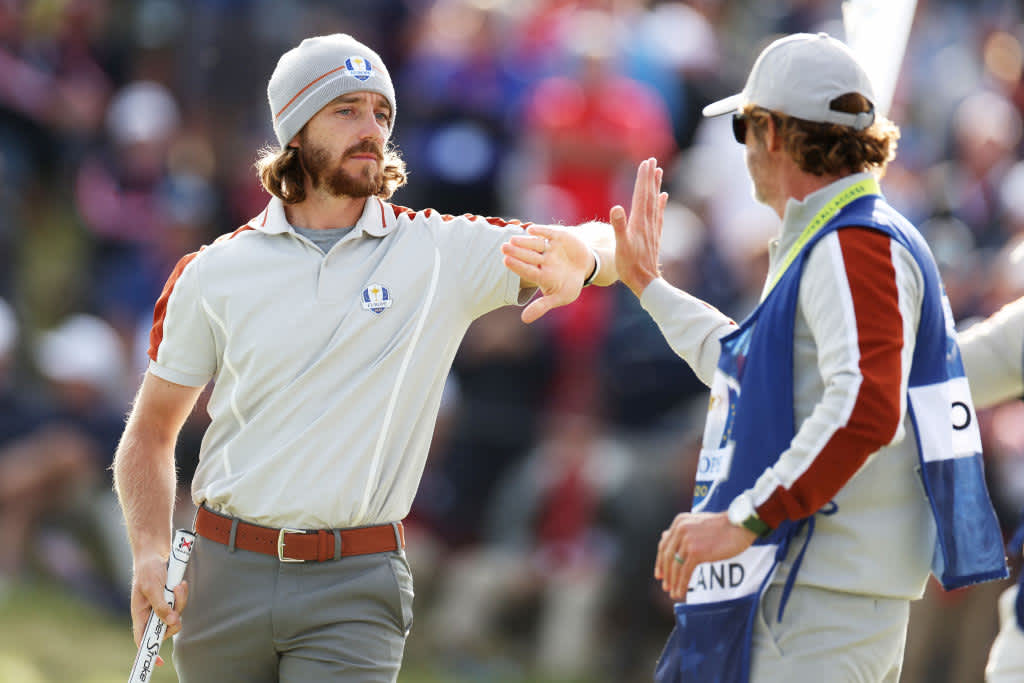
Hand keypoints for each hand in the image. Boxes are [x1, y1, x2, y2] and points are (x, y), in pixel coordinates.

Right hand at [131, 552, 188, 665]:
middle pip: (165, 627)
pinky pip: (181, 602)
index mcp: (140, 613)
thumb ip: (161, 606)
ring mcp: (162, 604)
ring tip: (178, 585)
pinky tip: (181, 583)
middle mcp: (151, 611)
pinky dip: (183, 593)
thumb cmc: (148, 569)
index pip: (142, 638)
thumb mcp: (152, 587)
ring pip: (177, 613)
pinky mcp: (172, 596)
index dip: (149, 650)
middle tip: (177, 604)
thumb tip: (171, 622)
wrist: (156, 551)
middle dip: (174, 618)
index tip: (159, 661)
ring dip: (180, 600)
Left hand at [501, 225, 593, 322]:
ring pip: (536, 244)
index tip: (506, 261)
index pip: (528, 271)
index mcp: (541, 275)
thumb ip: (542, 306)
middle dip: (516, 252)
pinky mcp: (559, 237)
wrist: (586, 266)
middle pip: (529, 256)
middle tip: (504, 248)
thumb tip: (524, 320)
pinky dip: (541, 231)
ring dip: (524, 241)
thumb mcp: (560, 297)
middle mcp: (543, 260)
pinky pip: (549, 233)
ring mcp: (550, 248)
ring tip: (513, 239)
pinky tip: (531, 229)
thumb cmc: (570, 284)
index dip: (518, 266)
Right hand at [611, 157, 667, 296]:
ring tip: (658, 172)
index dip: (642, 179)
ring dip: (656, 187)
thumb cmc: (629, 266)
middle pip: (649, 195)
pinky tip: (663, 197)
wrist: (645, 282)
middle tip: (652, 161)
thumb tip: (616, 207)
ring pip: (655, 203)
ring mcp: (652, 229)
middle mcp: (647, 223)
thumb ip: (619, 226)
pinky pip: (658, 215)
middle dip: (650, 178)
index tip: (645, 163)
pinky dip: (660, 204)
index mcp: (638, 223)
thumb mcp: (620, 246)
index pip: (641, 196)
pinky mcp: (654, 236)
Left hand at [654, 511, 755, 601]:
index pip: (664, 545)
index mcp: (679, 522)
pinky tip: (681, 592)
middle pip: (667, 556)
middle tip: (666, 586)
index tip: (660, 574)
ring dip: (673, 582)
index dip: (660, 561)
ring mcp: (687, 541)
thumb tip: (663, 536)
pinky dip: (682, 584)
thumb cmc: (723, 525)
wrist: (740, 525)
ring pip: (676, 566)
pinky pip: (685, 572)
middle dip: (666, 574)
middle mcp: (680, 530)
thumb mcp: (698, 523)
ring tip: (673, 593)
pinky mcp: (696, 552)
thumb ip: (682, 530)